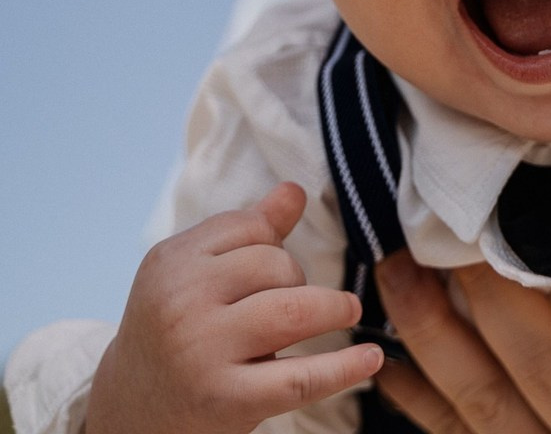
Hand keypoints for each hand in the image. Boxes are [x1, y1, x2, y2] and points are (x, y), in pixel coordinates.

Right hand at [86, 182, 382, 433]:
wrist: (129, 412)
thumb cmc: (175, 330)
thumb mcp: (194, 274)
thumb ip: (247, 231)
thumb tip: (296, 190)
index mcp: (171, 263)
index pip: (249, 227)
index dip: (271, 242)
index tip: (268, 269)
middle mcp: (181, 304)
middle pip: (274, 265)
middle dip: (295, 279)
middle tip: (290, 303)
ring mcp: (201, 353)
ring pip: (293, 310)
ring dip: (329, 309)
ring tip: (344, 311)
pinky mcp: (224, 400)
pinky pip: (299, 378)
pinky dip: (343, 368)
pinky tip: (370, 359)